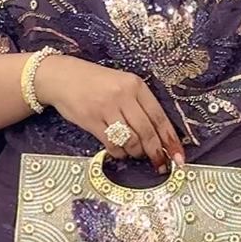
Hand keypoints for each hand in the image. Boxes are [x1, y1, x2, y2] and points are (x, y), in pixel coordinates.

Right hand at [33, 55, 184, 169]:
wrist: (62, 77)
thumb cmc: (95, 83)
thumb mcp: (122, 85)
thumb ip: (139, 106)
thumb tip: (159, 137)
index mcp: (136, 85)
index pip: (159, 117)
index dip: (170, 140)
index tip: (178, 156)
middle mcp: (123, 95)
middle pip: (147, 131)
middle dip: (155, 152)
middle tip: (159, 164)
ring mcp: (106, 107)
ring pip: (131, 140)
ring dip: (136, 152)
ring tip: (135, 153)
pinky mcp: (91, 120)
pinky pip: (112, 144)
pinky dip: (119, 153)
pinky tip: (119, 152)